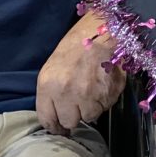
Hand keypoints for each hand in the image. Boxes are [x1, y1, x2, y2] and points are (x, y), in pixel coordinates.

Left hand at [35, 11, 125, 133]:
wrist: (104, 30)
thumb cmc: (76, 45)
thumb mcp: (53, 66)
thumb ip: (51, 93)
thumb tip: (56, 117)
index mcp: (48, 85)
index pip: (47, 119)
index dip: (53, 124)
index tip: (59, 126)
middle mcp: (67, 93)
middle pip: (69, 121)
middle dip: (73, 114)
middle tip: (78, 101)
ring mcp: (89, 96)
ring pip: (89, 117)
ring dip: (91, 107)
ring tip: (93, 88)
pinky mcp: (108, 96)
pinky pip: (105, 107)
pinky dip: (104, 100)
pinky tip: (103, 84)